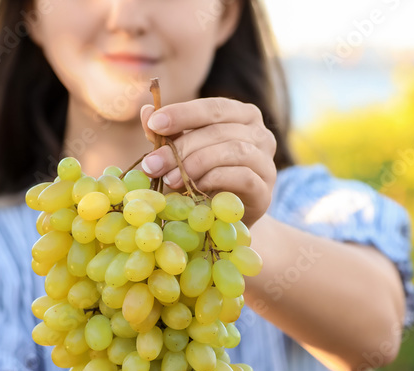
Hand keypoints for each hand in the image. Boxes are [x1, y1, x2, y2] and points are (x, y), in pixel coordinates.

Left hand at [137, 98, 277, 226]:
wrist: (225, 219)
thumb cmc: (203, 179)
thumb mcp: (182, 154)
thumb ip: (167, 135)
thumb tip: (146, 111)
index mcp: (242, 115)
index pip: (213, 107)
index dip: (183, 114)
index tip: (154, 125)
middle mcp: (260, 134)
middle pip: (219, 130)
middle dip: (181, 147)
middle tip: (153, 164)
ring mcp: (266, 162)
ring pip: (233, 150)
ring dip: (196, 164)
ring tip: (170, 180)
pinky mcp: (265, 190)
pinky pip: (243, 177)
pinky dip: (215, 179)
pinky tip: (195, 188)